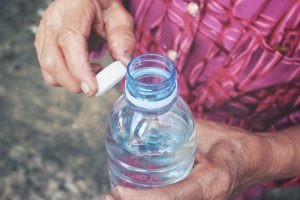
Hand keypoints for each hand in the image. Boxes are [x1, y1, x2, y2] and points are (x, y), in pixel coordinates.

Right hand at [35, 0, 134, 95]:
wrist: (87, 0)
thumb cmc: (103, 7)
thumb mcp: (119, 17)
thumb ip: (123, 38)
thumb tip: (124, 64)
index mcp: (73, 9)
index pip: (70, 41)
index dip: (79, 68)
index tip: (92, 88)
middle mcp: (53, 20)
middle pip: (52, 59)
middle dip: (73, 81)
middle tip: (95, 86)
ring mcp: (44, 32)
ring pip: (47, 67)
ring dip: (70, 80)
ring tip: (92, 71)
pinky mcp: (42, 43)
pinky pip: (48, 69)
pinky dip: (64, 78)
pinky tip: (81, 70)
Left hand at [102, 120, 269, 199]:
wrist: (254, 159)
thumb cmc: (233, 144)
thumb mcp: (205, 133)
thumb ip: (176, 129)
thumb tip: (147, 121)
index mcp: (210, 183)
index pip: (172, 197)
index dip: (143, 198)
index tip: (119, 192)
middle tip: (108, 196)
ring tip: (115, 196)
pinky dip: (152, 199)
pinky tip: (135, 194)